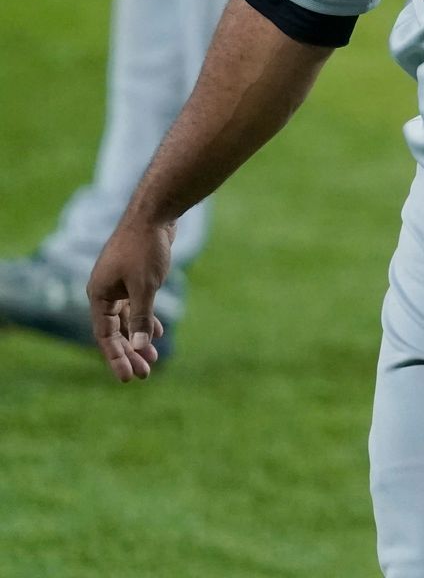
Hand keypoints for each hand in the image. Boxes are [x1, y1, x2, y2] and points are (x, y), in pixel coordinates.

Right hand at [86, 219, 173, 381]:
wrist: (156, 213)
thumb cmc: (146, 248)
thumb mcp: (145, 286)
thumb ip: (141, 316)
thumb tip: (139, 346)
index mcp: (99, 294)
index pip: (105, 335)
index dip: (116, 358)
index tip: (128, 378)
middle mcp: (105, 291)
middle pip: (115, 330)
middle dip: (129, 353)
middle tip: (144, 374)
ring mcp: (119, 283)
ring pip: (127, 319)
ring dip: (138, 338)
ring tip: (152, 358)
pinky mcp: (134, 277)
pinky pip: (136, 306)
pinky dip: (145, 320)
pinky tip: (156, 333)